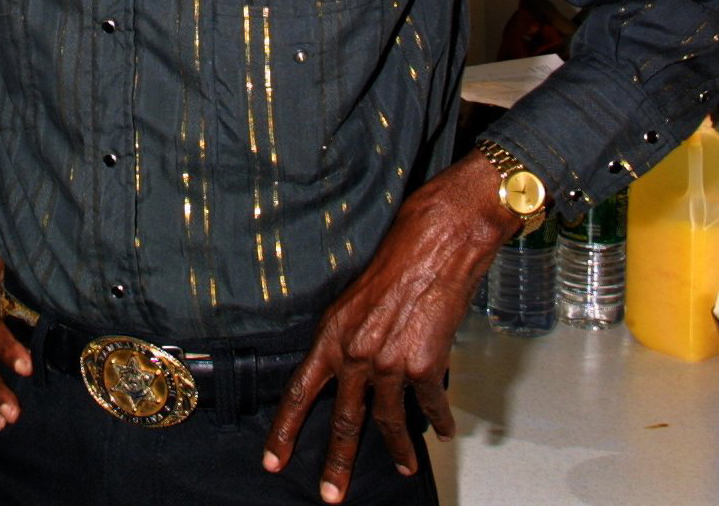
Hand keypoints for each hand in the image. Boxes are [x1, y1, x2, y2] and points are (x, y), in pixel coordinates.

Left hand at [263, 151, 518, 502]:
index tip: (275, 461)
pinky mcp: (425, 362)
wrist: (440, 238)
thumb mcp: (358, 296)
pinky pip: (429, 405)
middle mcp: (356, 350)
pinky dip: (439, 419)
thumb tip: (353, 369)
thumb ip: (352, 336)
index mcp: (332, 332)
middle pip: (342, 419)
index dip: (285, 430)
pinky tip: (443, 429)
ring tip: (403, 467)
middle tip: (331, 495)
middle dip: (337, 462)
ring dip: (398, 449)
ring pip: (388, 420)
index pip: (299, 391)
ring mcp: (390, 359)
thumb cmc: (400, 255)